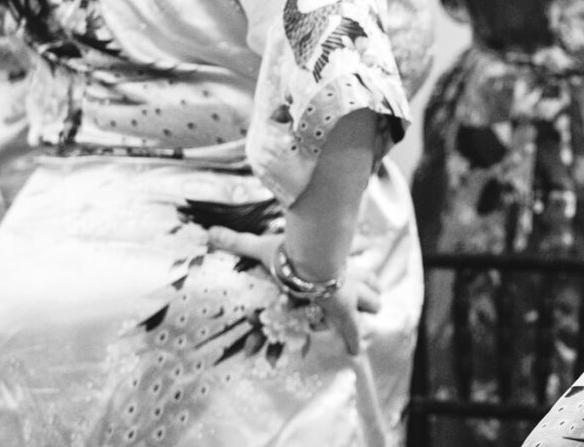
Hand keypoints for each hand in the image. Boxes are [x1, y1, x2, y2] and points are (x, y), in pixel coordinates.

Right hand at [204, 226, 380, 354]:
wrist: (307, 265)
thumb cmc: (290, 254)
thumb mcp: (263, 246)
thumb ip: (238, 242)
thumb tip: (210, 233)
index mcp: (333, 257)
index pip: (354, 252)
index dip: (357, 253)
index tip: (362, 248)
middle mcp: (347, 273)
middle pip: (371, 278)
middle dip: (369, 286)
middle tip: (363, 290)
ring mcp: (350, 293)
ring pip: (374, 300)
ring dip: (368, 305)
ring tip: (362, 312)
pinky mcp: (346, 313)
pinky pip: (355, 330)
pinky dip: (354, 340)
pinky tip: (354, 351)